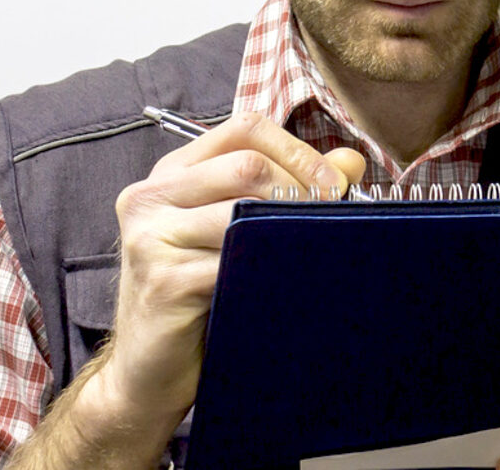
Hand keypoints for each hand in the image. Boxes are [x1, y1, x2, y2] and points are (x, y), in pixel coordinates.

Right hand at [89, 112, 364, 429]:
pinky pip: (233, 261)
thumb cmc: (200, 296)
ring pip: (242, 209)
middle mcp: (151, 196)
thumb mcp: (240, 231)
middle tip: (329, 219)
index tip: (333, 183)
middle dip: (301, 190)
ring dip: (288, 231)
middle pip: (247, 165)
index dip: (297, 150)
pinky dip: (267, 270)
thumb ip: (291, 186)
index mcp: (173, 174)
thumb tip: (350, 161)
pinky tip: (277, 284)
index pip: (244, 128)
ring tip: (306, 253)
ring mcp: (150, 237)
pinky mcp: (162, 280)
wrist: (150, 371)